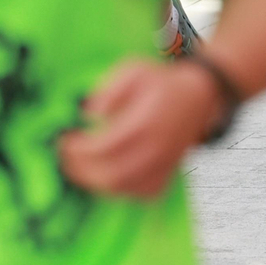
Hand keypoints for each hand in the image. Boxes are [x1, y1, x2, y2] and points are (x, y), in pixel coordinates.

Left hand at [58, 59, 221, 198]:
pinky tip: (110, 176)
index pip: (104, 148)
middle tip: (67, 158)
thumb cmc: (162, 81)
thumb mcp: (134, 70)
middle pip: (111, 175)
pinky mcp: (169, 170)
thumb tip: (91, 114)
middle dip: (81, 170)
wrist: (201, 93)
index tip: (64, 141)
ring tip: (83, 167)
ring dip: (97, 183)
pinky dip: (123, 191)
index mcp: (146, 122)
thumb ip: (109, 89)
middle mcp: (157, 147)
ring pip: (125, 188)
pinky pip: (143, 194)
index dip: (77, 151)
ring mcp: (165, 162)